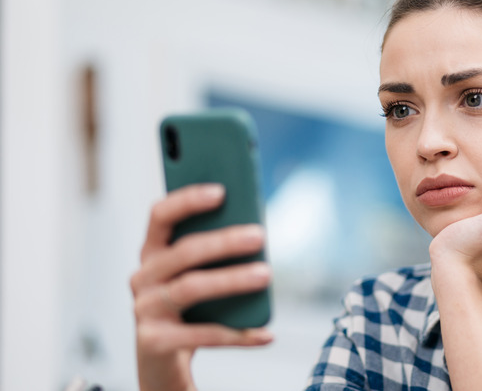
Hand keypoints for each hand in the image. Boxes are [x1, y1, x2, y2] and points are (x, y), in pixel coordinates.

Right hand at [130, 184, 272, 390]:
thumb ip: (215, 252)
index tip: (221, 191)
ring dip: (232, 279)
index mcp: (153, 254)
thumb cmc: (188, 310)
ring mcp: (145, 310)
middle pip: (184, 252)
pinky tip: (265, 333)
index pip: (161, 216)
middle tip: (259, 235)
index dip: (187, 200)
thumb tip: (254, 232)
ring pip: (191, 287)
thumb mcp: (197, 276)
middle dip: (223, 241)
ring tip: (266, 274)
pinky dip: (238, 334)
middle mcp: (142, 278)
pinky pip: (203, 334)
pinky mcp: (154, 342)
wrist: (163, 363)